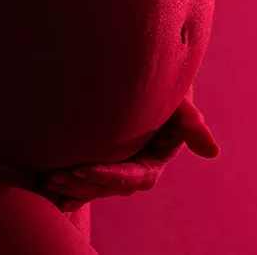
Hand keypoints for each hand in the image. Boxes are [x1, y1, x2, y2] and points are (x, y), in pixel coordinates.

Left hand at [43, 95, 219, 211]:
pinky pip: (82, 177)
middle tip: (53, 177)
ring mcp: (115, 165)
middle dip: (82, 184)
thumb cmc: (163, 80)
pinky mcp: (97, 159)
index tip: (82, 169)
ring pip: (92, 185)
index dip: (109, 176)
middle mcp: (135, 168)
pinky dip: (66, 185)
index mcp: (155, 160)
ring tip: (45, 180)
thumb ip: (190, 121)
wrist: (143, 70)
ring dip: (70, 186)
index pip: (134, 177)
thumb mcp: (178, 98)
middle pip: (108, 187)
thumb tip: (213, 153)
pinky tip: (44, 186)